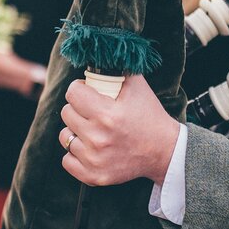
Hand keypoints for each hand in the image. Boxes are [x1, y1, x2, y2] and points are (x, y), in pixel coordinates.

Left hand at [59, 74, 179, 186]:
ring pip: (64, 136)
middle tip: (93, 111)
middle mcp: (98, 137)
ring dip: (75, 131)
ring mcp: (94, 159)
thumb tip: (101, 52)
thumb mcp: (138, 86)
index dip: (80, 89)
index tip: (87, 92)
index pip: (73, 93)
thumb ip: (117, 69)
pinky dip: (75, 154)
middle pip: (67, 113)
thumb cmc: (149, 116)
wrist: (164, 152)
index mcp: (108, 114)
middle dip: (78, 109)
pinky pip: (67, 160)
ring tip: (92, 130)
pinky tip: (90, 148)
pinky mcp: (93, 176)